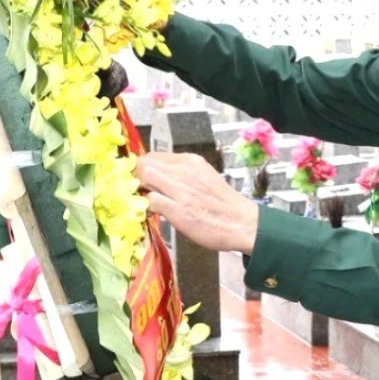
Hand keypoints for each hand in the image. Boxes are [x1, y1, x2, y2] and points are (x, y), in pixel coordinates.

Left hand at [135, 152, 261, 252]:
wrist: (243, 223)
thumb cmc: (223, 204)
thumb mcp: (204, 178)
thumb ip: (182, 174)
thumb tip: (158, 176)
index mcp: (191, 161)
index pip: (153, 156)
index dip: (143, 168)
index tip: (142, 180)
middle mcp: (184, 171)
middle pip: (144, 163)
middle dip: (136, 177)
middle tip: (139, 191)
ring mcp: (180, 190)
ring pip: (144, 176)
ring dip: (139, 189)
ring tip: (145, 201)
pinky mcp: (177, 209)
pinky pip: (150, 201)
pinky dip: (146, 207)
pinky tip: (153, 213)